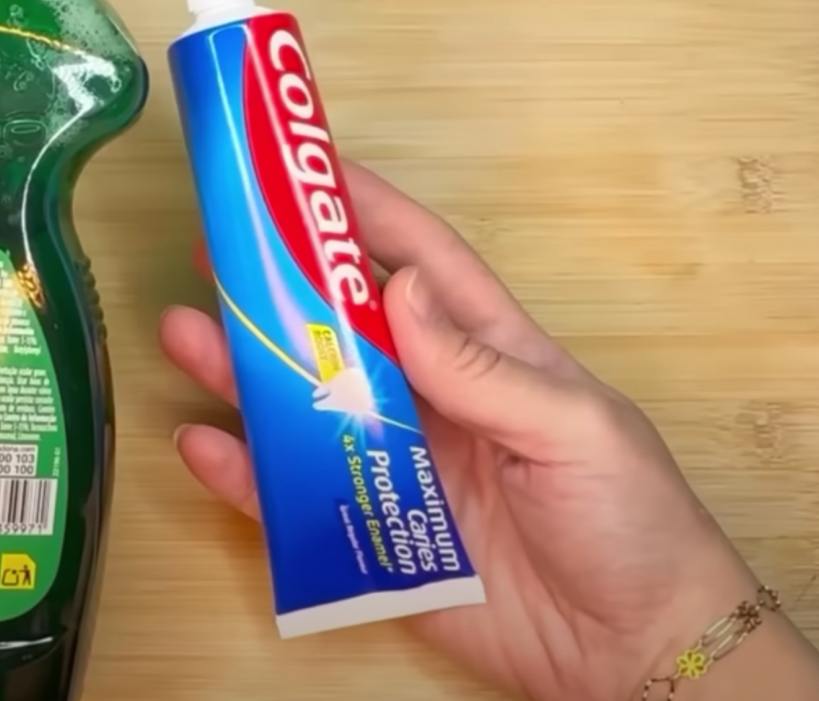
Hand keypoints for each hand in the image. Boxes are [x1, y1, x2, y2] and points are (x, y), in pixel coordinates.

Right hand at [161, 158, 810, 700]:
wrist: (633, 650)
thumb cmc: (630, 521)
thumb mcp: (572, 429)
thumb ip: (482, 368)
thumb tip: (403, 289)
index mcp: (489, 351)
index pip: (419, 261)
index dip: (364, 210)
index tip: (302, 168)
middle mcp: (431, 397)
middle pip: (340, 328)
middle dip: (278, 285)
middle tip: (214, 246)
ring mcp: (395, 464)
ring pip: (302, 405)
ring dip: (243, 370)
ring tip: (185, 332)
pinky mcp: (371, 535)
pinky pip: (291, 499)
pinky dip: (244, 473)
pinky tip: (201, 442)